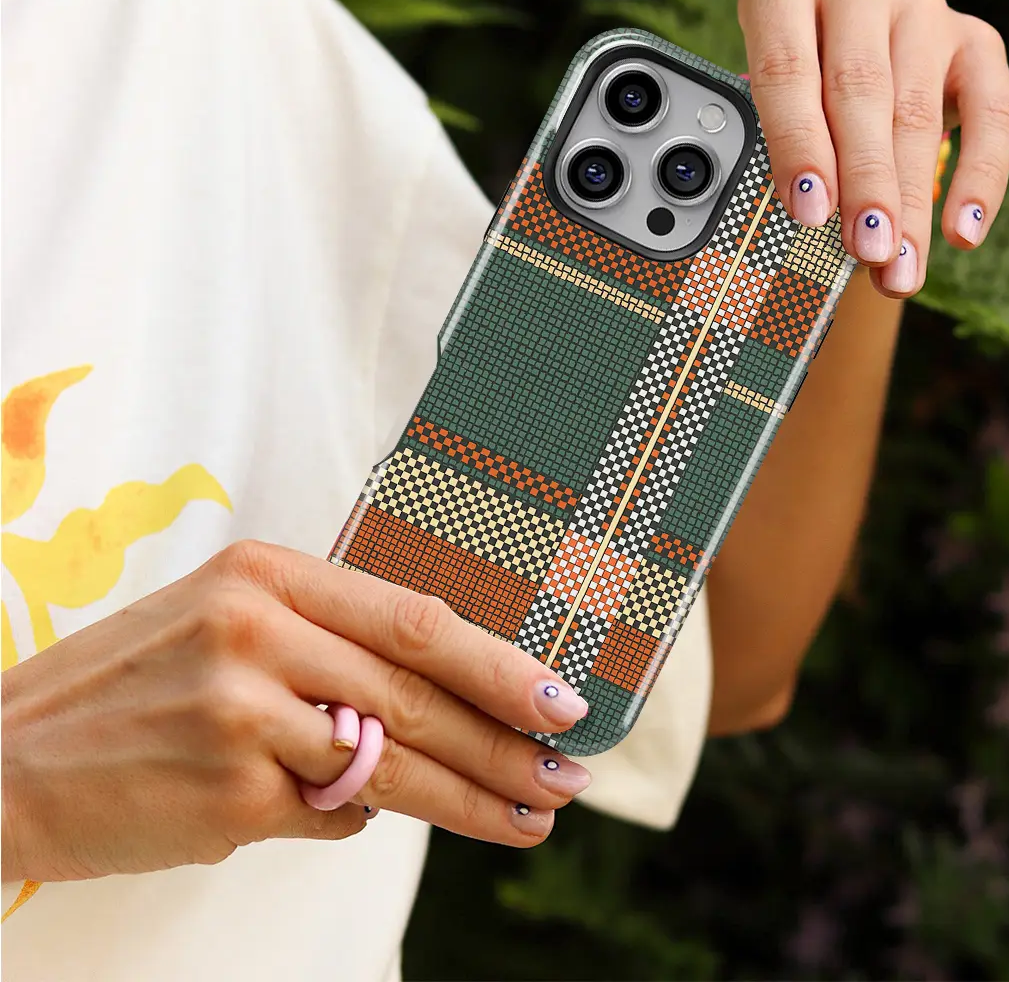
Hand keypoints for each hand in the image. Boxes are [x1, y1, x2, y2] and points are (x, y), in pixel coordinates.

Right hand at [1, 541, 591, 882]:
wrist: (4, 756)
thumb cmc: (132, 685)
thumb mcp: (225, 621)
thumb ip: (327, 643)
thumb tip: (437, 694)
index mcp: (269, 575)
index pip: (417, 619)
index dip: (499, 664)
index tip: (561, 697)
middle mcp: (259, 633)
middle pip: (418, 696)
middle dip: (506, 742)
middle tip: (568, 772)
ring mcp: (241, 715)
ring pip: (389, 766)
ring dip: (466, 799)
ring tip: (525, 816)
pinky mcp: (227, 795)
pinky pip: (330, 814)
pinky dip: (354, 818)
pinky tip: (361, 814)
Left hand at [738, 0, 1008, 296]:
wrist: (838, 37)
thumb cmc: (784, 80)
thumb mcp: (756, 93)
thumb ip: (764, 140)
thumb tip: (795, 227)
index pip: (787, 67)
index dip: (798, 144)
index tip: (808, 212)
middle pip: (859, 90)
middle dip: (865, 183)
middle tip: (867, 252)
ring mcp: (920, 0)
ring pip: (917, 111)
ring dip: (912, 201)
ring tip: (900, 268)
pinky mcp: (975, 34)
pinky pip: (991, 112)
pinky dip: (980, 178)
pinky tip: (963, 232)